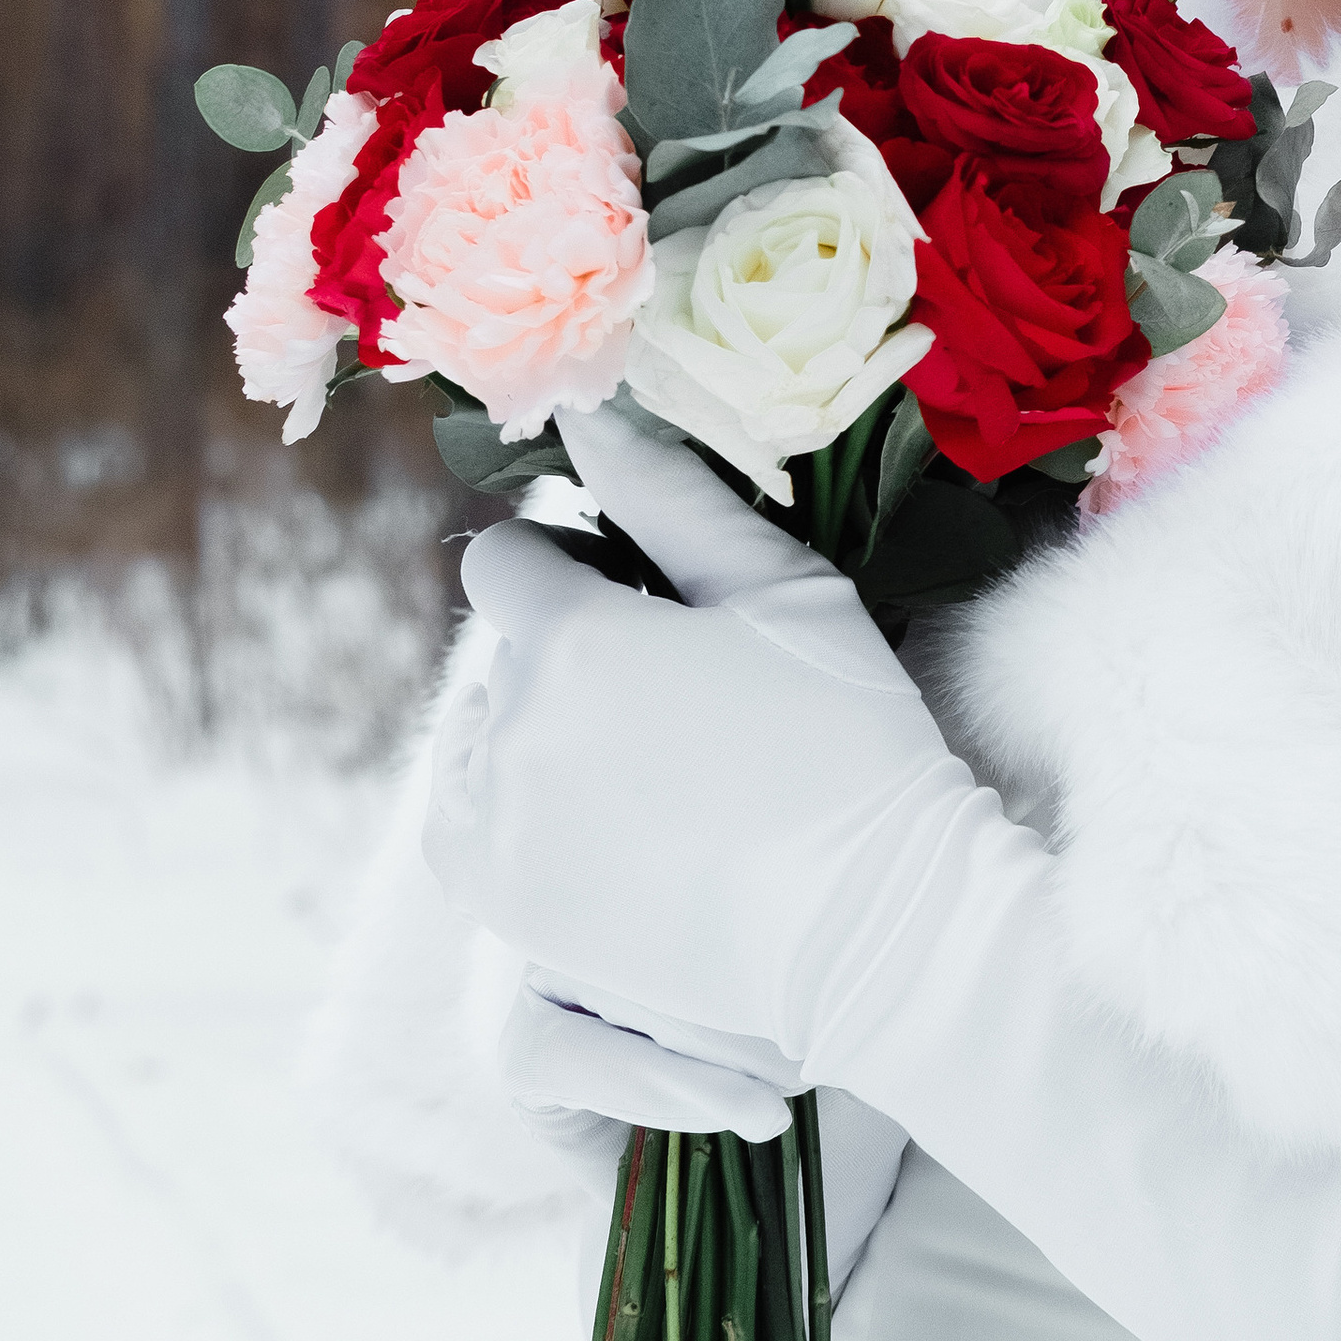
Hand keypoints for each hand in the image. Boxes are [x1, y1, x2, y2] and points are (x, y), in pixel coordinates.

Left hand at [424, 402, 975, 1084]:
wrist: (872, 927)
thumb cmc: (850, 745)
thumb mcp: (786, 593)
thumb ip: (675, 496)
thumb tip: (589, 413)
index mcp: (573, 638)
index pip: (506, 564)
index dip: (566, 568)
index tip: (633, 600)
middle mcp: (510, 729)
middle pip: (503, 658)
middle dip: (567, 659)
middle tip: (674, 701)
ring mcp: (497, 826)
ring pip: (478, 741)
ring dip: (535, 736)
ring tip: (647, 772)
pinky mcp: (503, 905)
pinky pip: (468, 827)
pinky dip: (516, 813)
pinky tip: (611, 824)